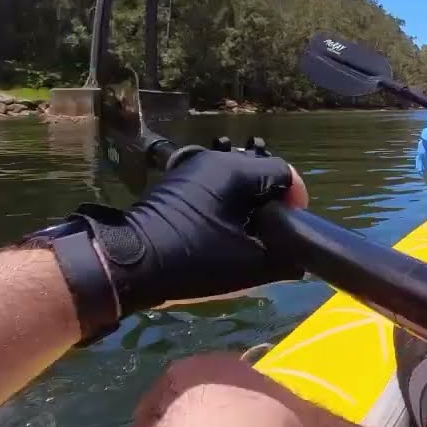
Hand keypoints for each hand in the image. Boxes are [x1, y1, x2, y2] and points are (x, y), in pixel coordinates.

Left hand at [70, 148, 309, 318]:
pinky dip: (228, 206)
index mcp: (235, 171)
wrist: (128, 265)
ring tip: (247, 238)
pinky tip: (222, 234)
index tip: (293, 229)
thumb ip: (285, 259)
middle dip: (272, 205)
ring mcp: (192, 169)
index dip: (296, 201)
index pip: (284, 174)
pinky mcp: (177, 184)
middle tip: (272, 237)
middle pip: (261, 174)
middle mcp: (214, 160)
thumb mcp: (249, 266)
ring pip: (238, 181)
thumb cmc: (193, 260)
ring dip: (249, 207)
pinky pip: (216, 187)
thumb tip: (299, 258)